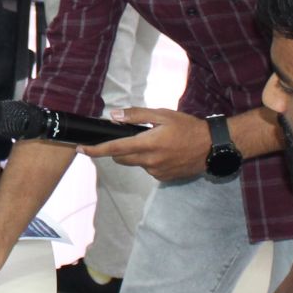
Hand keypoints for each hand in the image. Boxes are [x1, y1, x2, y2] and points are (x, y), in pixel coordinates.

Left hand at [82, 107, 211, 181]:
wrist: (212, 148)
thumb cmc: (188, 127)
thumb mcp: (163, 115)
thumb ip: (137, 115)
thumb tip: (114, 116)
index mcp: (147, 144)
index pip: (114, 149)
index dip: (95, 150)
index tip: (81, 149)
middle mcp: (149, 162)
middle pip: (121, 158)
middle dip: (118, 149)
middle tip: (130, 136)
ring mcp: (156, 172)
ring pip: (135, 163)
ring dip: (136, 154)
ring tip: (155, 142)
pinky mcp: (163, 178)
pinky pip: (148, 169)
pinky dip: (149, 160)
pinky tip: (164, 152)